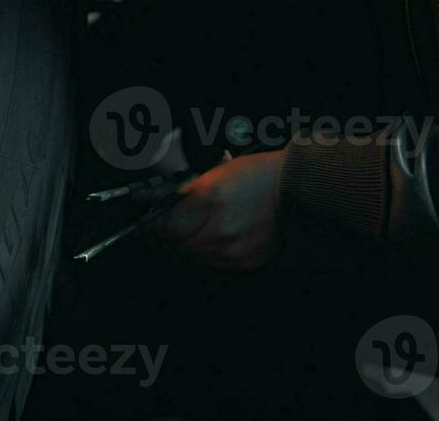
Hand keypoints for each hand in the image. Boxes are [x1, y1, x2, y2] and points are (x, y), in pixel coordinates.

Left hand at [151, 150, 285, 270]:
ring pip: (191, 256)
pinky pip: (212, 263)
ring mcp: (232, 252)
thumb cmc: (256, 176)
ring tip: (204, 222)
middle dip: (172, 232)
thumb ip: (173, 191)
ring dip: (190, 243)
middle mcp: (220, 232)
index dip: (154, 224)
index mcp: (210, 203)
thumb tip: (144, 199)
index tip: (151, 219)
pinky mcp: (244, 263)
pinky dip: (210, 251)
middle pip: (175, 245)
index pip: (163, 227)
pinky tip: (220, 233)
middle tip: (181, 218)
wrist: (294, 190)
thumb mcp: (211, 174)